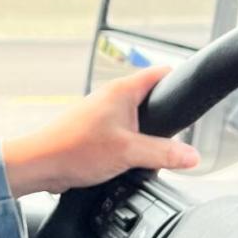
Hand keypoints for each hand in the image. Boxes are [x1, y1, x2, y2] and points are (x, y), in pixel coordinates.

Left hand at [1, 66, 199, 197]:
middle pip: (152, 100)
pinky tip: (132, 164)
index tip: (196, 92)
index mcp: (121, 91)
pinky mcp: (95, 131)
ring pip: (138, 122)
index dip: (180, 79)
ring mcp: (103, 114)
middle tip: (177, 138)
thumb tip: (192, 155)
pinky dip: (132, 148)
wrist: (41, 163)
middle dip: (167, 121)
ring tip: (151, 155)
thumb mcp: (129, 152)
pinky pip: (124, 136)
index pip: (160, 73)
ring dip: (148, 138)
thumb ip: (164, 153)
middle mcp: (111, 97)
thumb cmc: (75, 149)